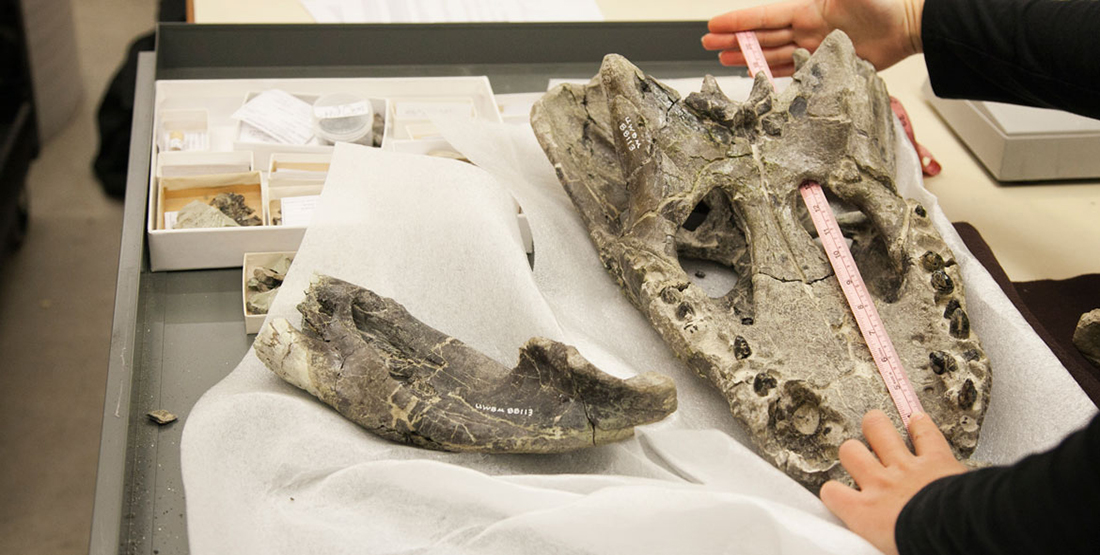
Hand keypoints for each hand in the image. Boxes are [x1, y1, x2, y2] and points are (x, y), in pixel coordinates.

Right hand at [702, 0, 925, 74]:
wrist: (907, 26)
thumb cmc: (884, 3)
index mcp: (806, 9)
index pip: (763, 16)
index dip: (737, 21)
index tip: (714, 24)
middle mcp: (806, 28)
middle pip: (761, 36)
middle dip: (733, 39)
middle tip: (708, 43)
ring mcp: (813, 46)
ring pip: (771, 53)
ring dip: (746, 56)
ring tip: (722, 59)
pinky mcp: (825, 63)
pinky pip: (792, 70)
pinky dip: (772, 73)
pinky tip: (757, 75)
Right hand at [819, 410, 966, 554]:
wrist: (956, 535)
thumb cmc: (924, 548)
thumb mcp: (885, 553)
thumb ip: (874, 541)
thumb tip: (874, 549)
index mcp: (865, 513)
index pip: (831, 493)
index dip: (834, 493)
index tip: (840, 497)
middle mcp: (881, 484)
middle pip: (850, 451)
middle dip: (852, 452)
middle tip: (859, 456)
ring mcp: (906, 467)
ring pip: (878, 430)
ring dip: (876, 426)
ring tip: (875, 425)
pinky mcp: (935, 459)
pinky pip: (925, 433)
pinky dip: (921, 425)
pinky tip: (917, 421)